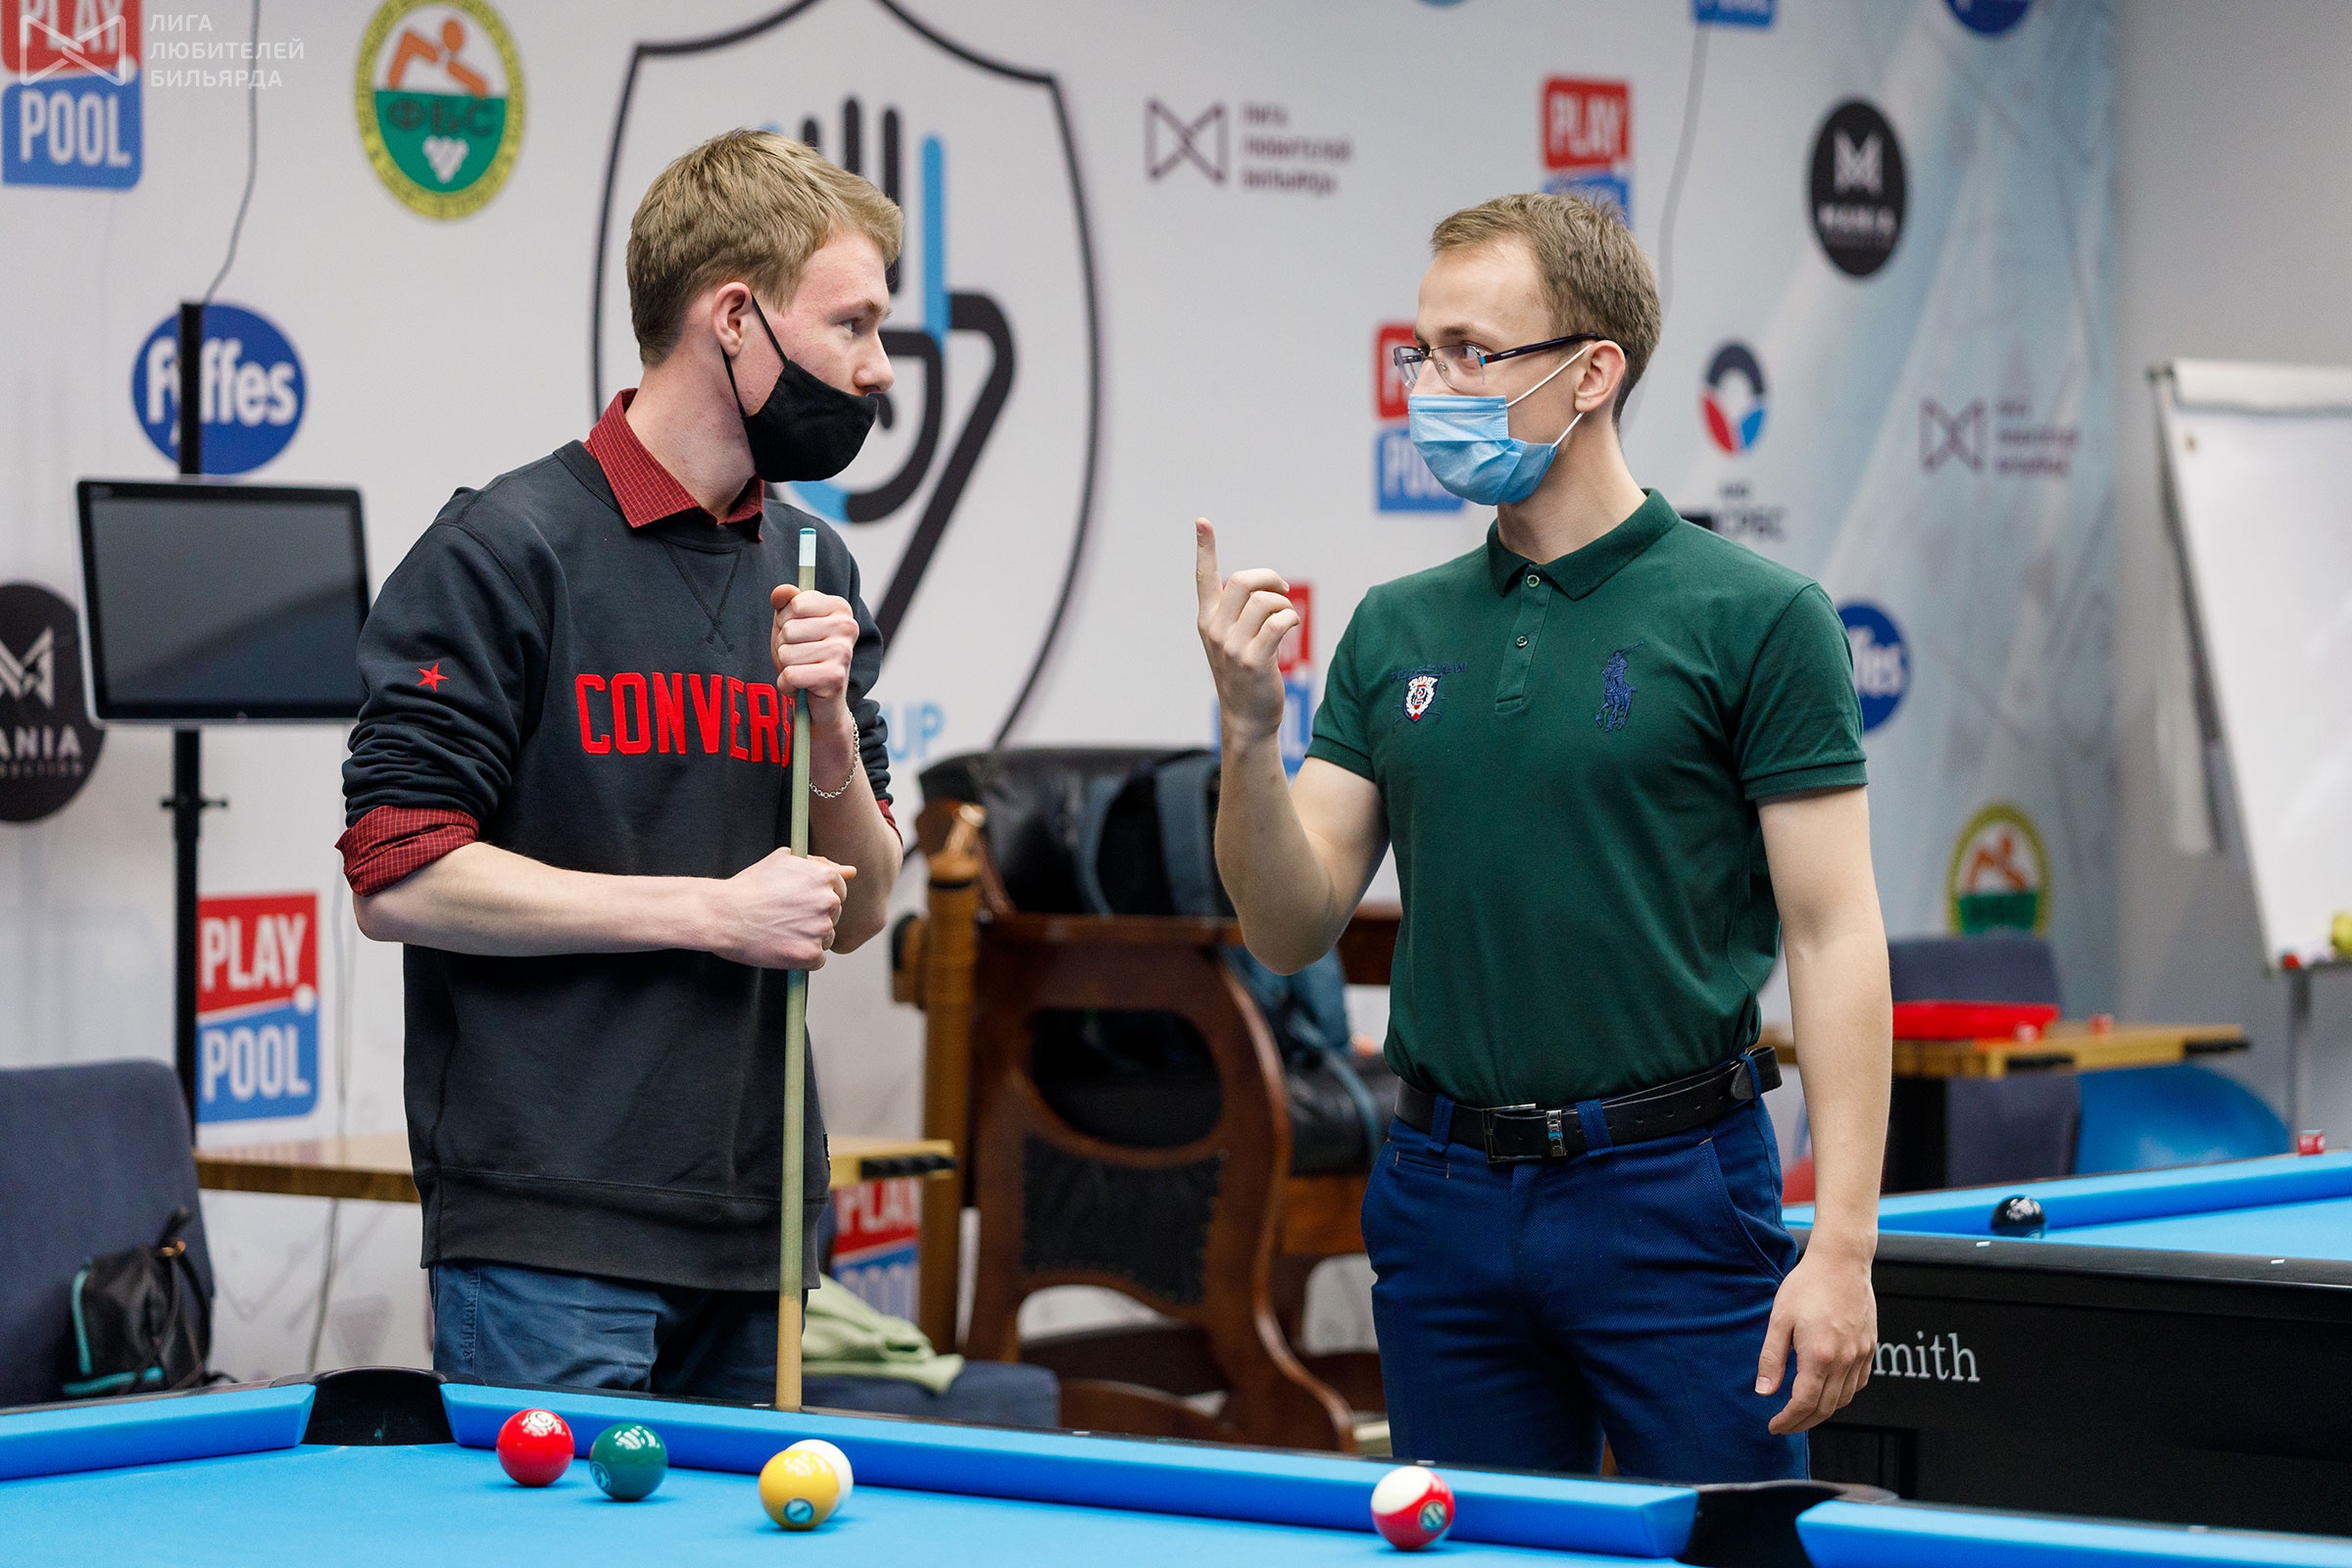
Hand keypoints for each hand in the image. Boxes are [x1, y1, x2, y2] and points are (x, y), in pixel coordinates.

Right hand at [706, 848, 856, 968]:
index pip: (838, 892)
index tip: (797, 903)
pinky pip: (817, 960)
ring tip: (780, 930)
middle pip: (834, 916)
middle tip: (783, 917)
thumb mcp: (783, 860)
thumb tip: (850, 872)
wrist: (723, 914)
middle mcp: (828, 902)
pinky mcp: (810, 954)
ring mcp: (820, 929)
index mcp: (825, 877)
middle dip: (813, 918)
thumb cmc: (749, 887)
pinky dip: (802, 958)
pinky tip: (782, 945)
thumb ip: (819, 864)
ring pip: (826, 938)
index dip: (815, 898)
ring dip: (808, 938)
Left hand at [770, 582, 858, 728]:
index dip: (785, 621)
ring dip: (785, 667)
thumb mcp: (791, 623)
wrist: (823, 701)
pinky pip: (790, 675)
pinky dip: (786, 685)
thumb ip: (786, 602)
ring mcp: (843, 652)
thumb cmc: (805, 657)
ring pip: (787, 653)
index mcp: (840, 607)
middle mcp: (847, 626)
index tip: (799, 634)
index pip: (794, 604)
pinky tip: (800, 687)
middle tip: (799, 657)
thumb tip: (780, 592)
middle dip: (783, 646)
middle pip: (788, 629)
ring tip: (801, 671)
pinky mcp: (835, 677)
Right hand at [1193, 518, 1297, 746]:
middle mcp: (1215, 631)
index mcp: (1207, 621)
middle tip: (1283, 589)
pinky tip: (1290, 626)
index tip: (1202, 522)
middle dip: (1269, 578)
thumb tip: (1262, 585)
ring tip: (1286, 616)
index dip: (1204, 548)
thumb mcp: (1230, 642)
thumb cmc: (1244, 677)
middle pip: (1242, 581)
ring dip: (1283, 603)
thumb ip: (1235, 614)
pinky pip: (1279, 622)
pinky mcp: (1255, 661)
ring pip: (1264, 601)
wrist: (1246, 720)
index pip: (1204, 578)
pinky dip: (1290, 618)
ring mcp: (1233, 647)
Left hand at [1755, 1245, 1875, 1433]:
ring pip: (1844, 1399)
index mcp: (1819, 1356)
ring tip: (1803, 1411)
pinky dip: (1843, 1395)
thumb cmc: (1807, 1286)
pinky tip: (1829, 1391)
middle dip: (1803, 1422)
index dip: (1788, 1420)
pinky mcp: (1871, 1347)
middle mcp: (1844, 1360)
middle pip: (1825, 1408)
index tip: (1774, 1426)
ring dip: (1823, 1411)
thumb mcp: (1779, 1320)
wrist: (1841, 1262)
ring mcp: (1861, 1355)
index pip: (1804, 1403)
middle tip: (1785, 1424)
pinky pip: (1860, 1383)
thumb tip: (1764, 1392)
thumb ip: (1772, 1359)